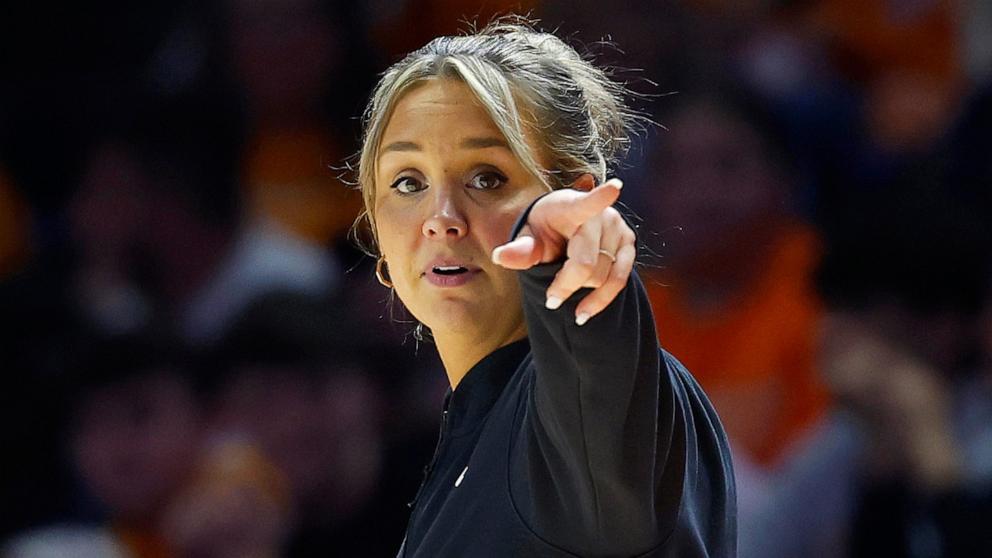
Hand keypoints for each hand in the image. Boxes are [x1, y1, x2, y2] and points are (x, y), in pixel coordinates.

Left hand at [491, 177, 634, 324]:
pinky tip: (584, 312)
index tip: (615, 187)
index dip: (600, 197)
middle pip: (587, 264)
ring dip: (583, 294)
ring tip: (562, 301)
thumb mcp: (529, 238)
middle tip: (550, 299)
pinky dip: (601, 300)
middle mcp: (601, 215)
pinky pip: (619, 280)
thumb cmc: (545, 231)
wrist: (565, 228)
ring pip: (604, 276)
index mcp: (571, 207)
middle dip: (566, 286)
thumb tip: (499, 256)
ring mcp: (618, 229)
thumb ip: (519, 249)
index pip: (586, 204)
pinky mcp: (628, 244)